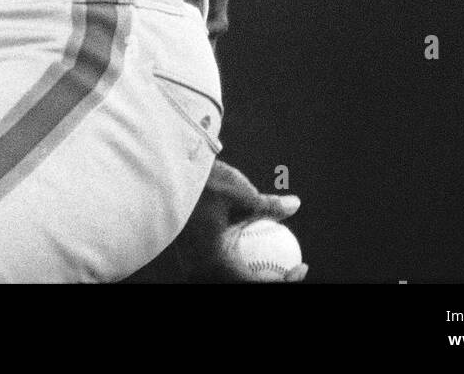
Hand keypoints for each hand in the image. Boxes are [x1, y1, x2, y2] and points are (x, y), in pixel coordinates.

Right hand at [168, 160, 307, 281]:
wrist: (164, 178)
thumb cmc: (203, 186)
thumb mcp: (241, 195)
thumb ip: (268, 206)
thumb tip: (295, 205)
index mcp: (216, 265)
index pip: (257, 285)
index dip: (285, 282)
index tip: (300, 268)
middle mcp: (203, 273)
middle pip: (243, 286)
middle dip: (270, 281)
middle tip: (291, 270)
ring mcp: (195, 268)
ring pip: (231, 280)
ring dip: (254, 275)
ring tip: (274, 262)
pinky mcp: (192, 259)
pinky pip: (221, 270)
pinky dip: (239, 264)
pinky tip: (251, 246)